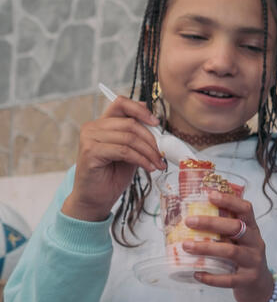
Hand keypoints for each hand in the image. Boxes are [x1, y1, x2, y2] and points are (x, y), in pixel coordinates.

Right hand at [62, 96, 165, 221]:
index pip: (121, 103)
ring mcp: (89, 138)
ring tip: (158, 164)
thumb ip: (137, 137)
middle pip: (130, 123)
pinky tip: (149, 168)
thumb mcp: (130, 151)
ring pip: (129, 138)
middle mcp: (93, 127)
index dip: (140, 110)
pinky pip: (124, 151)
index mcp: (102, 123)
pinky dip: (141, 159)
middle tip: (162, 155)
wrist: (96, 198)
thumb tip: (155, 122)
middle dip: (152, 140)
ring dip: (149, 152)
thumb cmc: (113, 175)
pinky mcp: (90, 152)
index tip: (156, 122)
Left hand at [182, 191, 276, 301]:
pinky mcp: (248, 279)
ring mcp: (253, 261)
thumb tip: (190, 217)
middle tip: (189, 221)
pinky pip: (228, 279)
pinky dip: (211, 277)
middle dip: (212, 222)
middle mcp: (255, 243)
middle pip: (237, 228)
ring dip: (207, 248)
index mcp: (252, 229)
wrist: (260, 286)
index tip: (210, 195)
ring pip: (231, 251)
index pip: (246, 209)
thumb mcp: (239, 242)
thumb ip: (224, 231)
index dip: (230, 200)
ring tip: (186, 246)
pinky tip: (197, 274)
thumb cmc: (242, 259)